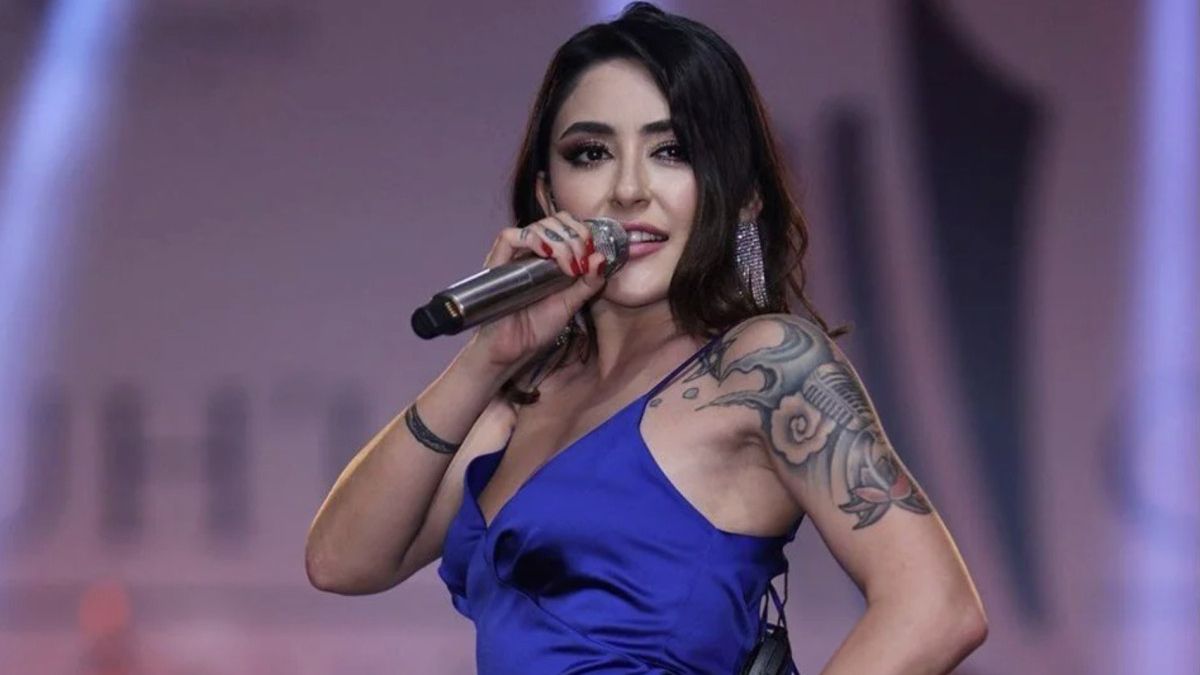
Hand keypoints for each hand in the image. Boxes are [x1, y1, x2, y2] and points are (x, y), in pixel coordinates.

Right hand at [468, 211, 607, 368]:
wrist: (513, 349)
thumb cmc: (537, 327)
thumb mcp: (571, 303)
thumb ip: (588, 283)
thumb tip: (601, 258)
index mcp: (548, 258)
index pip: (565, 225)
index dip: (582, 231)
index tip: (592, 252)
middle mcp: (530, 252)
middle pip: (553, 221)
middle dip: (575, 236)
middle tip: (583, 260)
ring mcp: (513, 256)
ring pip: (536, 226)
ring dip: (559, 240)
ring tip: (570, 266)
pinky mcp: (497, 264)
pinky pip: (509, 237)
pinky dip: (532, 240)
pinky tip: (546, 255)